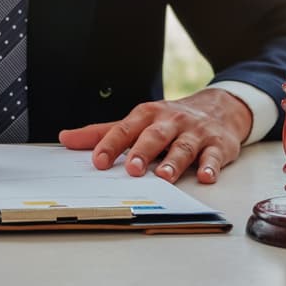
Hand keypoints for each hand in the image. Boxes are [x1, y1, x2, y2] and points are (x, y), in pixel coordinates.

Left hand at [58, 89, 251, 183]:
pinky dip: (210, 166)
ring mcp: (195, 133)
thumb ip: (103, 132)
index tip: (98, 161)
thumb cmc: (171, 120)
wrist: (219, 108)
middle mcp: (171, 122)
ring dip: (174, 162)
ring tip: (164, 176)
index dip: (111, 144)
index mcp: (148, 116)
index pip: (126, 129)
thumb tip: (66, 138)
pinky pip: (213, 156)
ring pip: (183, 147)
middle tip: (132, 169)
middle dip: (143, 151)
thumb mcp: (138, 121)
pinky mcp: (217, 145)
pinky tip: (205, 176)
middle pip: (155, 136)